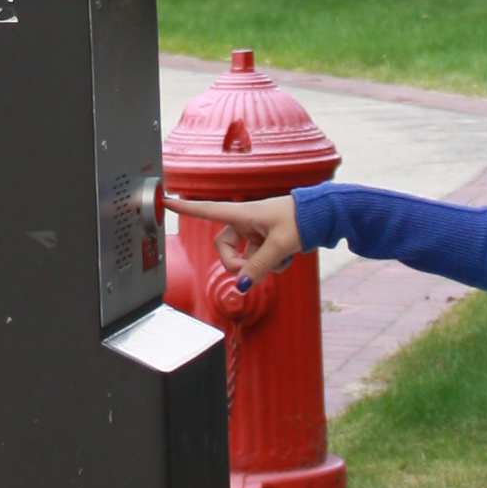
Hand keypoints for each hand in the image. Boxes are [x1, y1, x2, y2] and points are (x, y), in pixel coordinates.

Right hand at [170, 192, 300, 284]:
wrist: (322, 216)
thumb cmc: (300, 219)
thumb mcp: (279, 245)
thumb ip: (258, 266)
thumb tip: (241, 285)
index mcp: (242, 213)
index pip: (206, 211)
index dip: (184, 208)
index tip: (164, 202)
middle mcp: (244, 223)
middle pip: (224, 248)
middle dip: (236, 264)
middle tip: (253, 273)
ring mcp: (255, 233)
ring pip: (244, 258)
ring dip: (260, 266)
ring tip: (282, 260)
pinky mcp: (265, 241)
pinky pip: (259, 261)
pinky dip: (271, 265)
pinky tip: (287, 259)